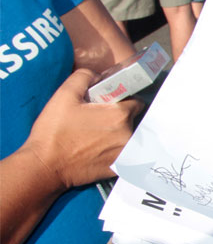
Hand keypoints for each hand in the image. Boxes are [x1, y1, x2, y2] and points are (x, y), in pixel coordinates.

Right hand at [21, 69, 143, 188]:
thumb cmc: (54, 132)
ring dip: (120, 134)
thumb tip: (96, 75)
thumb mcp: (64, 95)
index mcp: (120, 115)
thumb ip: (84, 77)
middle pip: (134, 120)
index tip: (110, 103)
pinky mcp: (119, 168)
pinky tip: (98, 150)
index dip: (124, 100)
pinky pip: (125, 154)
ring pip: (130, 137)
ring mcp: (125, 154)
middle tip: (100, 120)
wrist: (46, 167)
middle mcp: (128, 135)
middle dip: (121, 117)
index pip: (136, 102)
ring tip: (98, 136)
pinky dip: (117, 151)